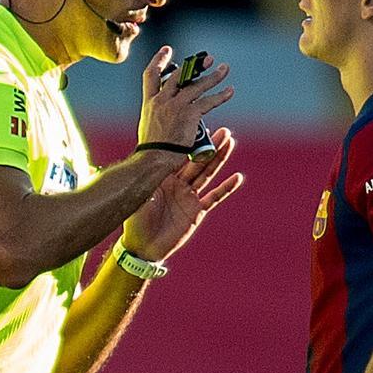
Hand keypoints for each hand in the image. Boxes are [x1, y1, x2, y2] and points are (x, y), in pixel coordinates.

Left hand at [122, 127, 243, 261]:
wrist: (143, 246)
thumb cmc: (136, 221)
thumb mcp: (141, 196)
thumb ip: (150, 180)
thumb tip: (151, 161)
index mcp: (164, 177)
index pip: (180, 155)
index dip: (191, 142)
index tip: (201, 126)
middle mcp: (178, 184)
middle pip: (198, 161)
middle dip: (211, 145)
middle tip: (224, 131)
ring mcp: (189, 197)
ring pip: (208, 174)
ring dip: (220, 159)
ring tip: (230, 143)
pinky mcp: (197, 212)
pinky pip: (214, 197)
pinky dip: (226, 188)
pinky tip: (237, 177)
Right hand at [136, 46, 232, 149]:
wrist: (154, 158)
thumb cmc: (151, 150)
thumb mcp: (148, 127)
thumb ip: (158, 116)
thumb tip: (165, 115)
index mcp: (149, 102)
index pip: (151, 75)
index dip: (159, 60)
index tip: (167, 50)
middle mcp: (162, 100)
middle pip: (179, 75)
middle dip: (194, 65)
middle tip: (207, 58)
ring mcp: (176, 106)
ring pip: (197, 85)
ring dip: (213, 76)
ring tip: (224, 69)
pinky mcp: (190, 114)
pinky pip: (208, 101)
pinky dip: (221, 95)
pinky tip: (230, 91)